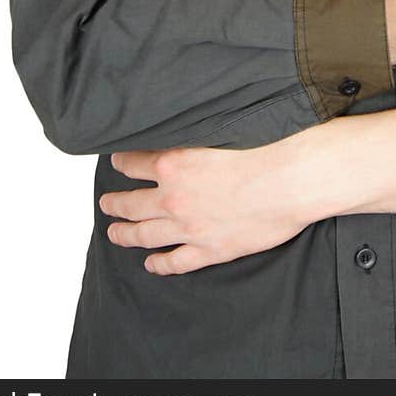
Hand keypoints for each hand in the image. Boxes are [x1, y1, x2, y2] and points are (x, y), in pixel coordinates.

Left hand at [98, 135, 317, 275]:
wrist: (288, 181)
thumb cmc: (263, 151)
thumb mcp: (218, 131)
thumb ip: (192, 137)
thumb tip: (181, 131)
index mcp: (174, 164)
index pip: (134, 163)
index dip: (122, 163)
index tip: (116, 163)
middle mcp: (174, 198)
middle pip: (132, 203)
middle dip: (115, 203)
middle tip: (106, 204)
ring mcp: (189, 227)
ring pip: (145, 234)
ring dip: (126, 234)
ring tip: (115, 233)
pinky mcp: (209, 250)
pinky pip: (176, 262)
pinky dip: (160, 264)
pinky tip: (151, 264)